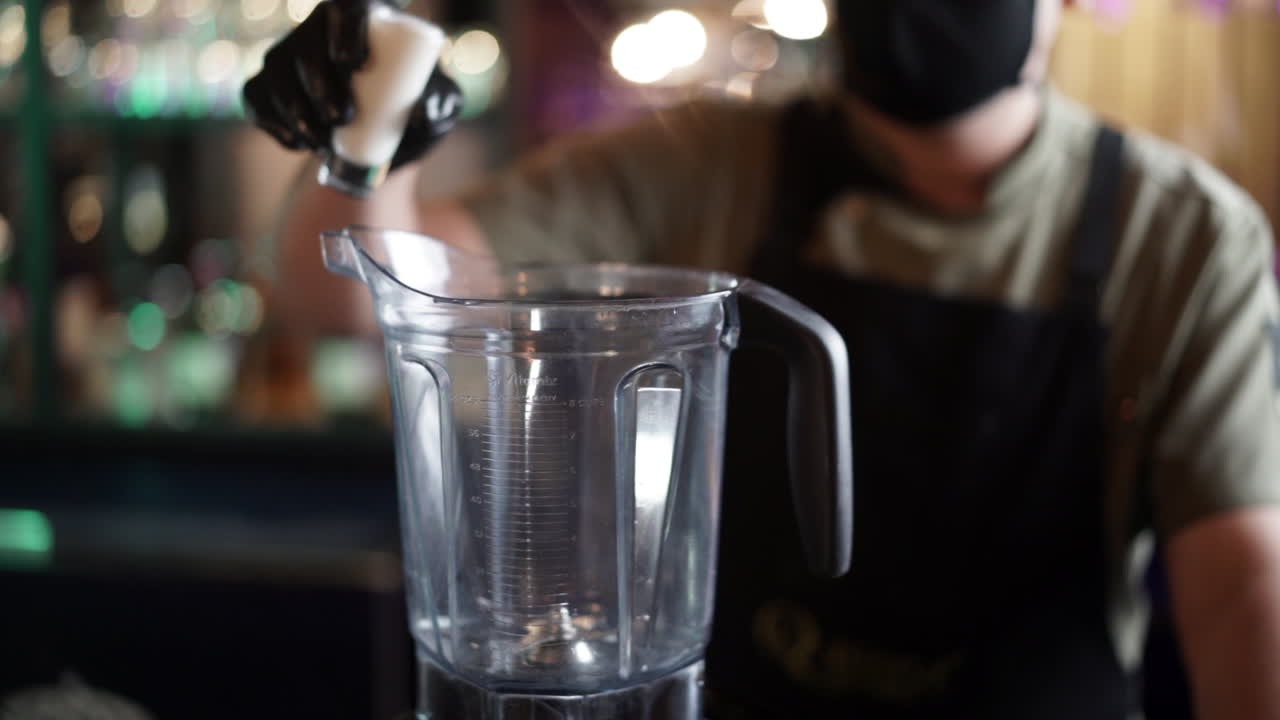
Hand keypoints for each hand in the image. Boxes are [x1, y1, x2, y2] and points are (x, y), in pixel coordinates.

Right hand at [242, 0, 462, 169]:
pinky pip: (257, 97)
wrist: (385, 145)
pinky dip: (274, 123)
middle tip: (341, 117)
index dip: (346, 28)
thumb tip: (421, 111)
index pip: (348, 5)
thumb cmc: (416, 110)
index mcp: (364, 16)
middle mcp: (319, 28)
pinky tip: (297, 142)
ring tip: (320, 141)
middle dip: (318, 81)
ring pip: (277, 71)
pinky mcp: (267, 86)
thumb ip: (443, 104)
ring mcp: (288, 55)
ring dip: (293, 107)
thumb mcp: (440, 107)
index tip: (354, 63)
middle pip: (308, 43)